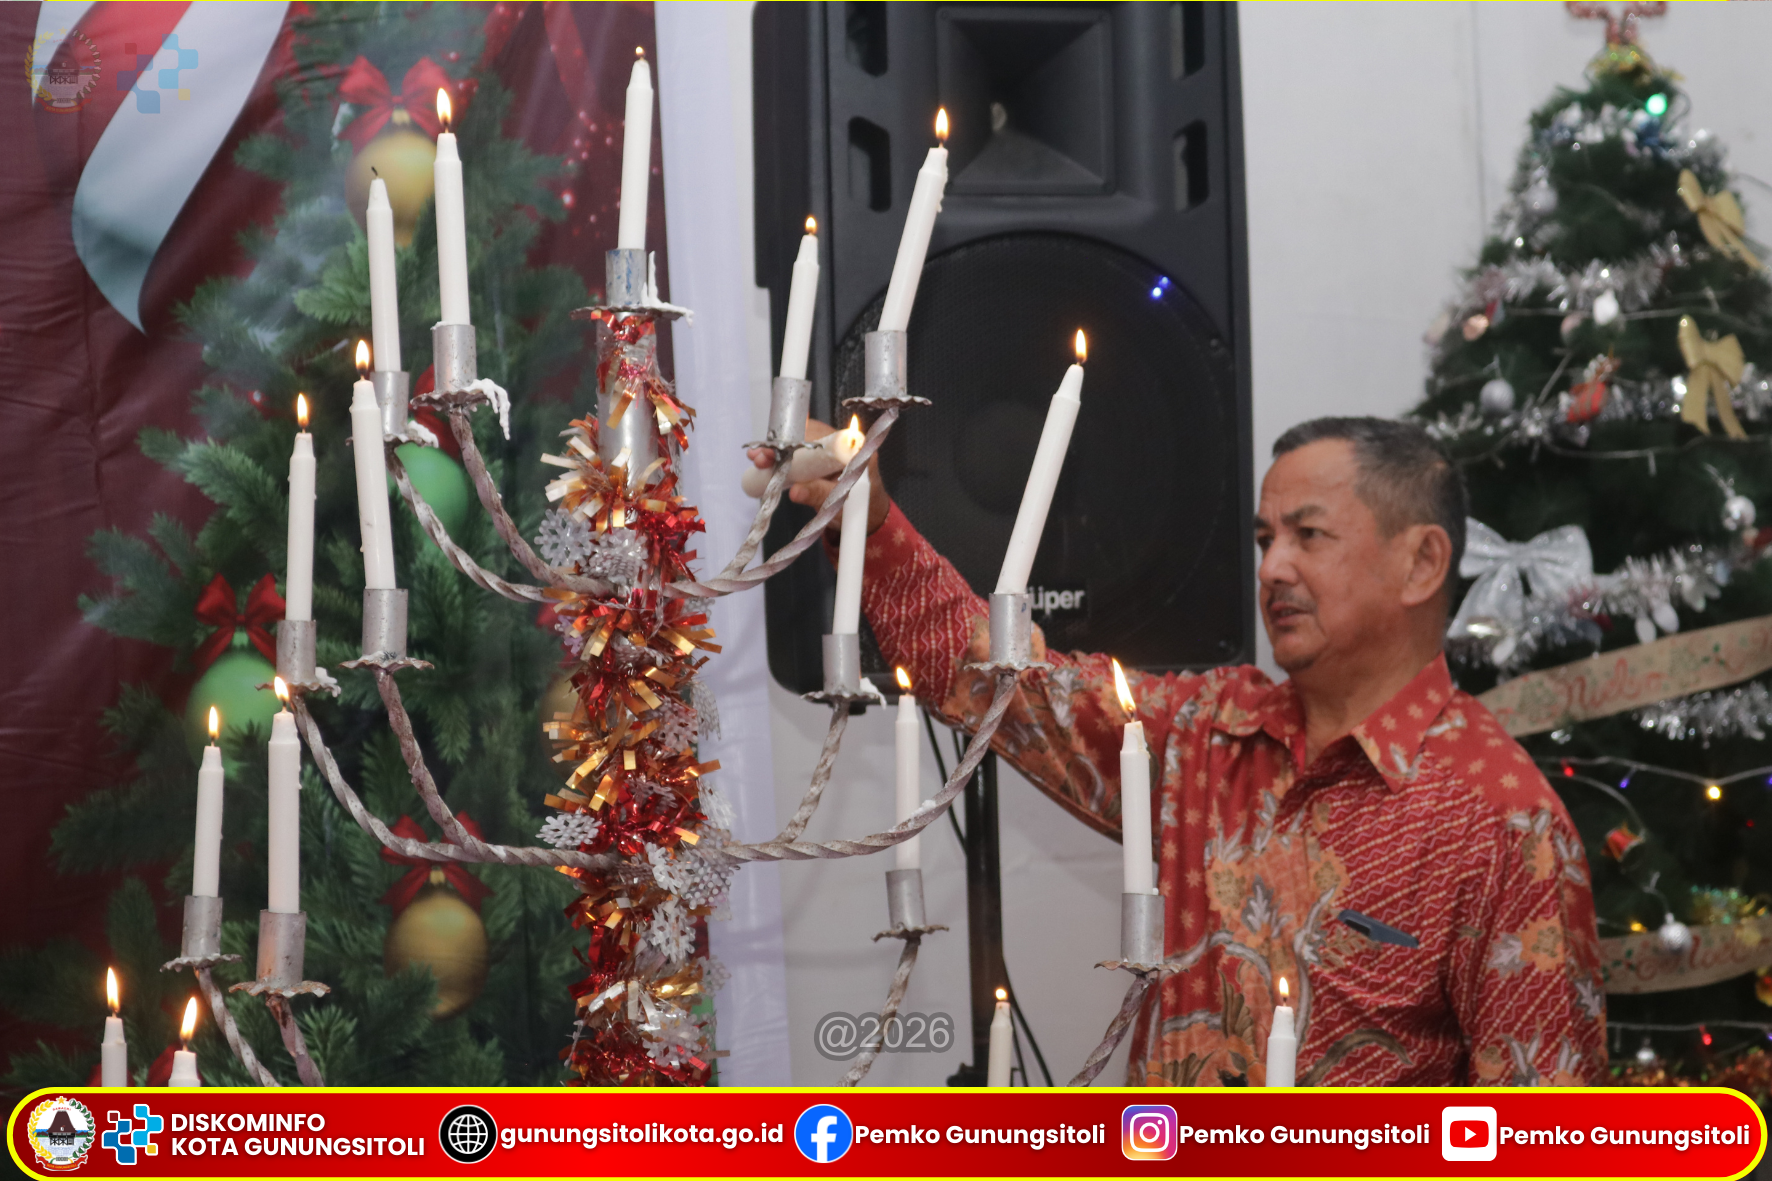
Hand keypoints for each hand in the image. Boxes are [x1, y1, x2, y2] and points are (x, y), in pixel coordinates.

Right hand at [746, 418, 890, 533]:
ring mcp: (831, 451)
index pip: (825, 438)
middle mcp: (843, 445)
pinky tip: (763, 461)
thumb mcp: (840, 505)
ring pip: (800, 444)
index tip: (779, 448)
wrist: (866, 518)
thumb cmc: (860, 511)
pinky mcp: (820, 459)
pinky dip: (780, 457)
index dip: (799, 441)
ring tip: (756, 459)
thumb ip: (819, 495)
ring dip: (777, 451)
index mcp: (856, 452)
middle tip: (760, 456)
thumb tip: (795, 491)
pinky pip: (799, 453)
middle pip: (808, 438)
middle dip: (781, 446)